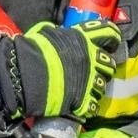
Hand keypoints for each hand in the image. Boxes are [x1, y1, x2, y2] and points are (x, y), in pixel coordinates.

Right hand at [0, 20, 121, 122]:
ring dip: (96, 87)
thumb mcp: (46, 34)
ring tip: (85, 88)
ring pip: (103, 85)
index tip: (110, 44)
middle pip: (109, 63)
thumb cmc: (33, 52)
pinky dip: (88, 105)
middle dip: (104, 67)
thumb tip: (58, 32)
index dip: (112, 39)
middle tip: (95, 70)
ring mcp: (89, 81)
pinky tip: (81, 104)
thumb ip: (58, 33)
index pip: (109, 33)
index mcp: (83, 40)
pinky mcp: (83, 100)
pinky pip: (93, 105)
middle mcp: (91, 59)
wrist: (25, 77)